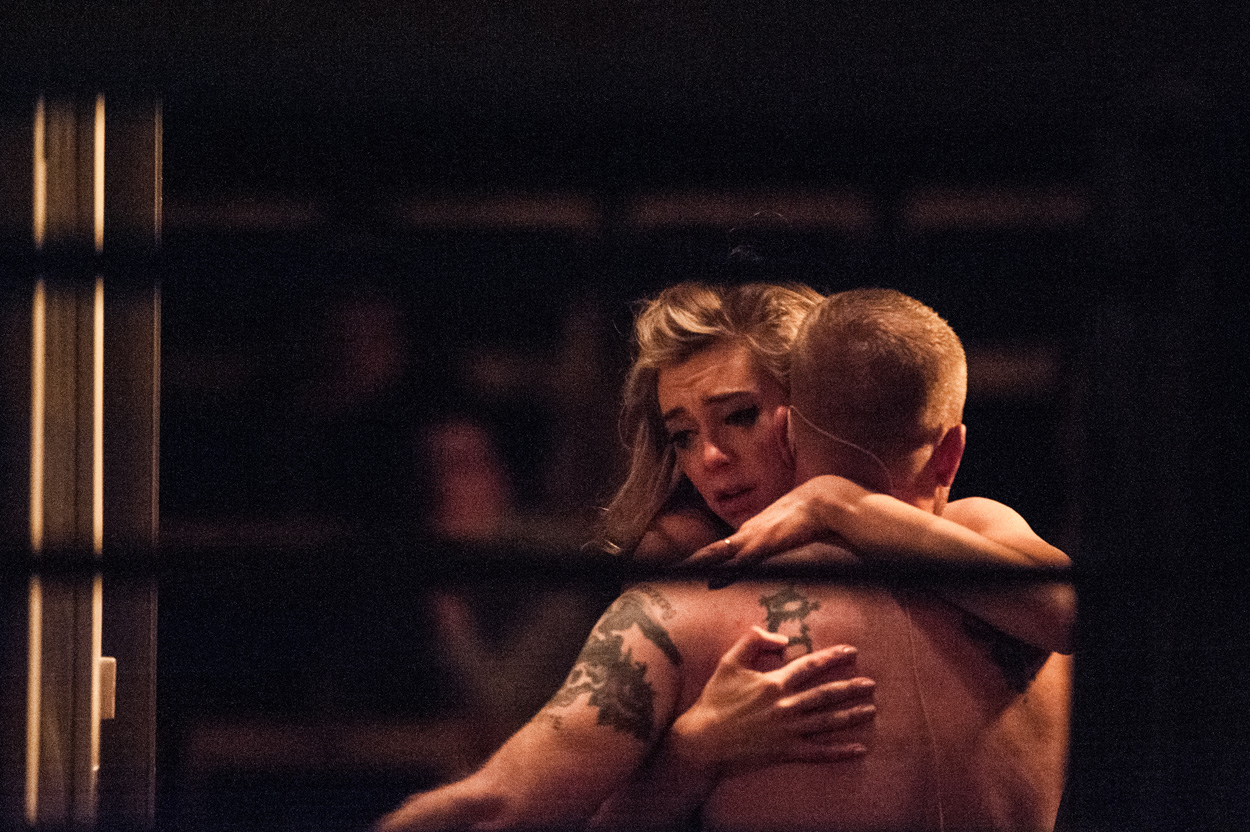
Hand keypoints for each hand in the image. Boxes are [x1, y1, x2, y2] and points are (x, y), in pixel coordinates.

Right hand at [669, 627, 874, 771]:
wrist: (704, 741)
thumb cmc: (715, 700)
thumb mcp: (729, 662)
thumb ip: (753, 641)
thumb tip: (781, 638)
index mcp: (774, 683)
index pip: (810, 666)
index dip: (832, 657)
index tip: (851, 652)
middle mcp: (786, 706)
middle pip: (826, 694)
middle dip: (851, 688)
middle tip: (871, 685)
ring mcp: (788, 731)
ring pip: (827, 721)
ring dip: (852, 715)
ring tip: (871, 710)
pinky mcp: (786, 752)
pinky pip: (819, 752)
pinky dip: (840, 751)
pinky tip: (859, 749)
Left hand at [689, 476, 859, 569]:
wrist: (824, 501)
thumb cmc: (809, 515)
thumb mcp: (786, 531)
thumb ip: (777, 542)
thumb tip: (773, 550)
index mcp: (752, 531)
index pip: (722, 548)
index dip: (704, 558)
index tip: (686, 567)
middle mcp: (748, 532)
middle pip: (714, 550)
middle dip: (693, 561)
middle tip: (670, 570)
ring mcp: (755, 537)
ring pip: (720, 553)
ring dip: (700, 564)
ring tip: (680, 572)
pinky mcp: (767, 544)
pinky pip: (742, 562)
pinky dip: (727, 572)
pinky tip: (713, 581)